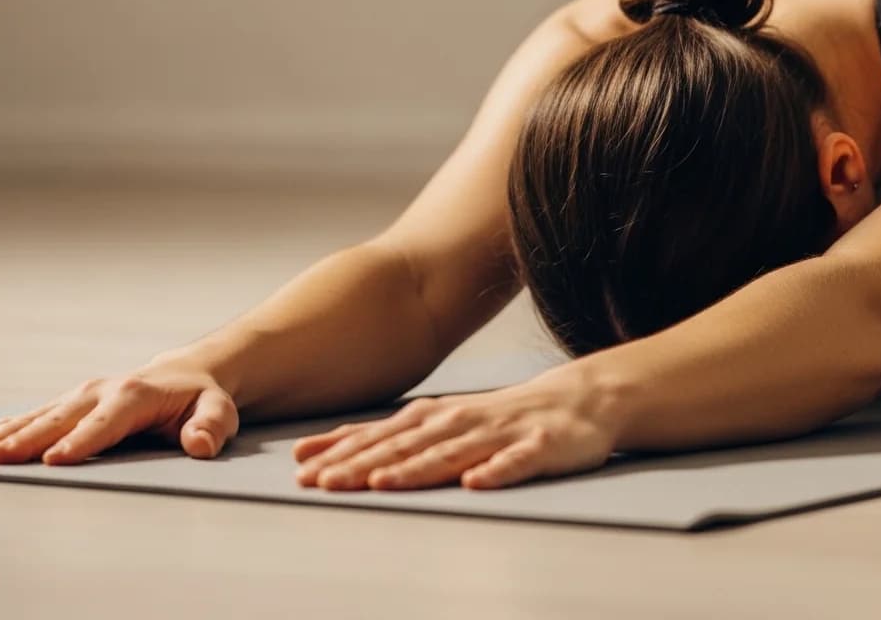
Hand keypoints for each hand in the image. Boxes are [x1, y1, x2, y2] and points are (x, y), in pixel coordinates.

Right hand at [0, 357, 238, 464]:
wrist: (186, 376)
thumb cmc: (202, 400)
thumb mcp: (219, 411)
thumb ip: (212, 427)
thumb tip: (199, 444)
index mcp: (135, 394)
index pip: (106, 421)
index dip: (83, 440)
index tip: (57, 459)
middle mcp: (100, 392)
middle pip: (60, 420)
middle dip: (28, 440)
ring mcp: (79, 398)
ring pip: (35, 418)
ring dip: (1, 436)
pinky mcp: (66, 406)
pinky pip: (26, 418)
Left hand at [291, 368, 619, 490]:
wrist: (578, 398)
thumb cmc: (500, 416)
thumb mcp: (438, 421)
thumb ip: (385, 438)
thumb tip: (318, 454)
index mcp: (435, 417)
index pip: (380, 437)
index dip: (341, 454)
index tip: (302, 471)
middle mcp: (461, 421)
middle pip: (407, 447)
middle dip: (364, 465)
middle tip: (326, 483)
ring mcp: (501, 433)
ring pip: (453, 453)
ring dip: (417, 468)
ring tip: (384, 483)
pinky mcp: (540, 446)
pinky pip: (516, 461)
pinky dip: (496, 471)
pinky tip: (477, 483)